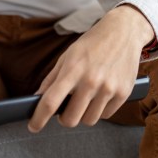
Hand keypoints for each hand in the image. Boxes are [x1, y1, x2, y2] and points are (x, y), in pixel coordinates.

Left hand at [28, 6, 153, 132]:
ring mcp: (108, 88)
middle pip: (70, 119)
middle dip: (64, 118)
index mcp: (73, 70)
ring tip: (85, 100)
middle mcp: (91, 81)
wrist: (123, 31)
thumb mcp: (68, 55)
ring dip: (83, 115)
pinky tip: (99, 97)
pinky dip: (99, 110)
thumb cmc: (93, 43)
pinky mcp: (123, 92)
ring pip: (89, 120)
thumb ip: (52, 79)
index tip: (33, 126)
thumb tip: (38, 99)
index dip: (39, 118)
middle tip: (64, 110)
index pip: (50, 102)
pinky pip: (106, 115)